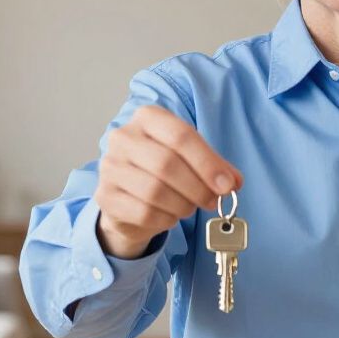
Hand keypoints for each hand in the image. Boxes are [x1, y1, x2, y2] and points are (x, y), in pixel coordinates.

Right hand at [95, 104, 243, 257]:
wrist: (128, 196)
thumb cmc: (163, 172)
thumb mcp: (192, 160)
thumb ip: (215, 168)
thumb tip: (233, 183)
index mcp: (147, 117)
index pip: (181, 135)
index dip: (207, 163)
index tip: (227, 185)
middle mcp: (123, 137)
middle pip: (167, 164)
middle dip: (197, 188)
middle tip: (213, 201)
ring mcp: (110, 166)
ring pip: (155, 191)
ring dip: (182, 205)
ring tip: (189, 207)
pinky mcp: (105, 196)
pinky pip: (143, 212)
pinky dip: (165, 219)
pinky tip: (170, 216)